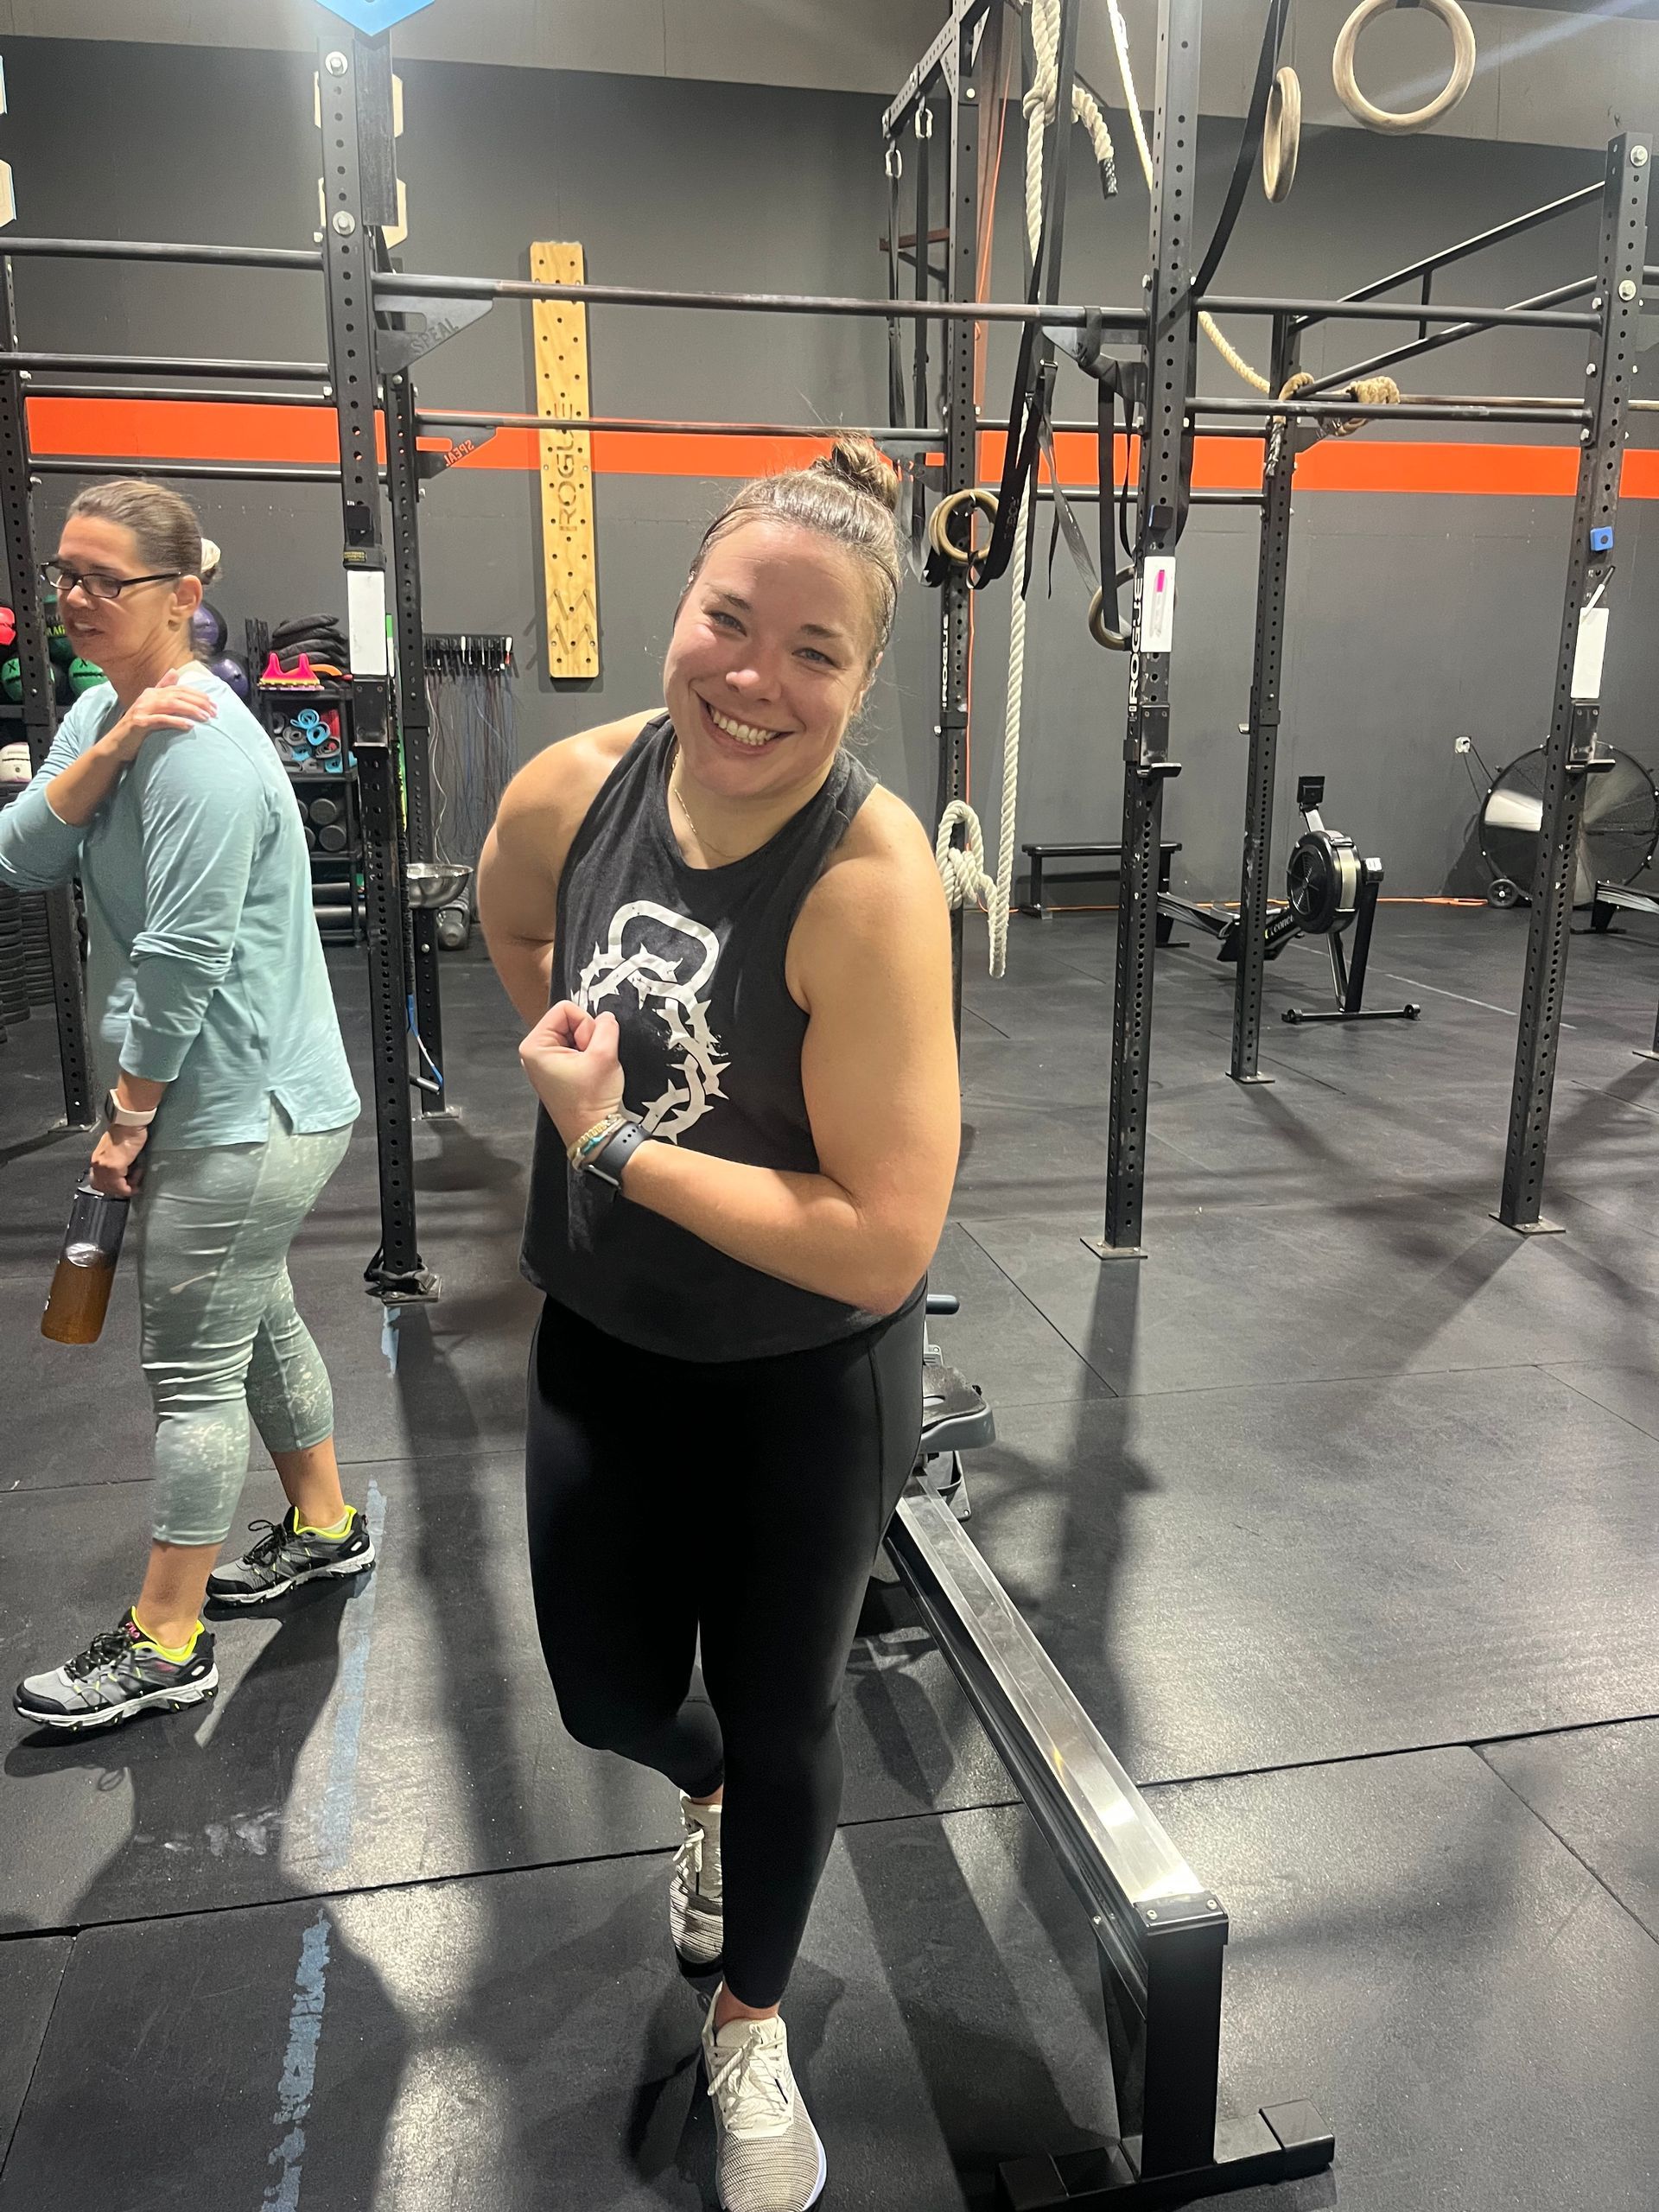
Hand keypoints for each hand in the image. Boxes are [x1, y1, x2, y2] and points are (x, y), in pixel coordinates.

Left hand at [90, 1123, 148, 1197]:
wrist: (129, 1124)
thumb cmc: (127, 1131)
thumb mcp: (117, 1149)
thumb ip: (116, 1161)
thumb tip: (124, 1173)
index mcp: (97, 1159)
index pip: (100, 1182)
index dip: (114, 1187)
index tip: (125, 1186)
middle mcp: (98, 1164)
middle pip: (104, 1188)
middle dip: (119, 1190)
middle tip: (131, 1186)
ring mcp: (104, 1167)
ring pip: (112, 1188)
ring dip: (125, 1188)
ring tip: (136, 1181)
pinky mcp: (114, 1167)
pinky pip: (120, 1185)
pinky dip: (129, 1188)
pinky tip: (136, 1183)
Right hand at [103, 669, 215, 763]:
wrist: (116, 745)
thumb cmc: (138, 728)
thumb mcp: (152, 708)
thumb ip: (163, 691)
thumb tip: (175, 671)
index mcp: (152, 693)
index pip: (179, 689)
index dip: (198, 695)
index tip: (214, 703)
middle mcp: (147, 697)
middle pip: (177, 695)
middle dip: (199, 702)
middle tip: (214, 711)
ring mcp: (142, 709)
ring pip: (171, 704)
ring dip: (191, 710)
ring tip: (206, 717)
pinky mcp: (139, 722)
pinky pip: (161, 720)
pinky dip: (177, 721)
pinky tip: (190, 726)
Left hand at [518, 1000, 626, 1147]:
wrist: (594, 1132)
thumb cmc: (591, 1100)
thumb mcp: (604, 1055)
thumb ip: (607, 1027)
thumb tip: (606, 1016)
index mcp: (534, 1046)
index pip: (565, 1008)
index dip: (585, 1024)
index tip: (589, 1049)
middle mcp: (533, 1052)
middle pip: (568, 1020)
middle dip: (587, 1035)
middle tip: (591, 1060)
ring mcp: (543, 1061)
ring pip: (573, 1033)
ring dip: (589, 1046)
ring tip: (591, 1068)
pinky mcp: (554, 1069)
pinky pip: (573, 1048)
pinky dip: (586, 1055)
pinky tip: (589, 1072)